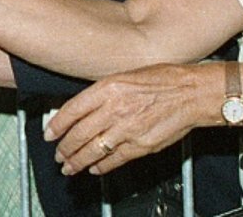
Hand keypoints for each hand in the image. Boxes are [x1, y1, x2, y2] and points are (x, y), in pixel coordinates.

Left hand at [46, 62, 217, 175]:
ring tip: (69, 167)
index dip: (57, 125)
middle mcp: (115, 109)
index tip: (49, 133)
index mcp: (108, 88)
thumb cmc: (165, 79)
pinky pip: (114, 160)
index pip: (72, 110)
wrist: (193, 93)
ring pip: (93, 150)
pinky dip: (102, 166)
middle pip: (79, 134)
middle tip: (57, 154)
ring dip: (77, 161)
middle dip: (64, 148)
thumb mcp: (127, 75)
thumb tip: (84, 106)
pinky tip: (94, 169)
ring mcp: (127, 129)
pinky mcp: (141, 146)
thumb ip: (103, 92)